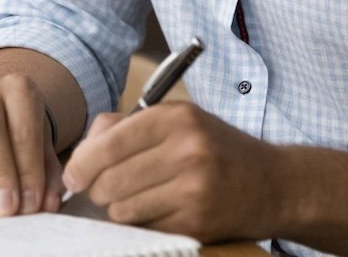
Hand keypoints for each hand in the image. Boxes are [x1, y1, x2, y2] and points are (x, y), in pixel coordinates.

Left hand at [61, 101, 287, 241]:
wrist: (274, 184)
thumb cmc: (216, 149)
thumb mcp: (178, 120)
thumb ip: (124, 126)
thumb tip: (81, 152)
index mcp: (177, 117)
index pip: (108, 143)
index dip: (81, 164)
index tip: (74, 176)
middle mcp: (187, 150)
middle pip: (109, 181)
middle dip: (98, 190)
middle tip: (105, 190)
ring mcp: (194, 189)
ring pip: (122, 210)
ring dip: (119, 210)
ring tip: (136, 199)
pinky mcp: (198, 223)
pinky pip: (144, 229)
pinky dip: (143, 224)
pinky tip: (158, 211)